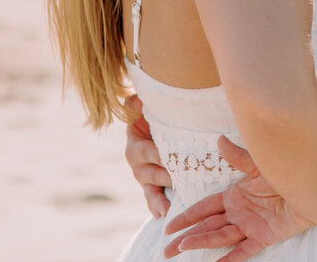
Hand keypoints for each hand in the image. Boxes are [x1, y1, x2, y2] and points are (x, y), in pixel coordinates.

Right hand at [124, 94, 171, 218]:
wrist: (149, 128)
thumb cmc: (149, 117)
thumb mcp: (142, 108)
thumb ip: (136, 103)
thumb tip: (136, 100)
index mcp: (135, 146)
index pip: (149, 153)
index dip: (160, 157)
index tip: (173, 162)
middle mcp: (137, 165)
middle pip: (152, 174)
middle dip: (167, 179)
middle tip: (180, 184)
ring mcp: (144, 178)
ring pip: (151, 191)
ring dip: (159, 200)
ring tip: (168, 210)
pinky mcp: (151, 187)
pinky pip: (152, 200)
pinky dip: (156, 208)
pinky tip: (163, 216)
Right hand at [164, 136, 316, 261]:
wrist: (313, 182)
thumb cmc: (287, 169)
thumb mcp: (259, 162)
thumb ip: (239, 156)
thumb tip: (220, 140)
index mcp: (234, 196)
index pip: (204, 209)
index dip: (187, 217)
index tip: (168, 226)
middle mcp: (239, 213)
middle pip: (206, 227)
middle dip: (186, 237)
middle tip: (166, 250)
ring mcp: (251, 225)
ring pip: (220, 237)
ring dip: (202, 243)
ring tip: (182, 248)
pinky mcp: (265, 235)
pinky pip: (246, 250)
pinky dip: (231, 259)